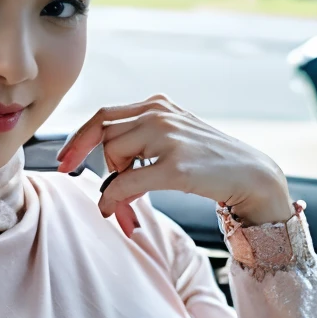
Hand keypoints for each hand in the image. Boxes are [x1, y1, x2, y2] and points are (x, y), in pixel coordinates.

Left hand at [57, 93, 291, 236]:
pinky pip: (125, 182)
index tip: (63, 161)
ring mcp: (168, 137)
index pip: (103, 115)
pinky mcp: (175, 166)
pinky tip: (115, 212)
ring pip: (112, 158)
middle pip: (105, 138)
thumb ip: (142, 140)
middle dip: (101, 169)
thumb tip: (107, 166)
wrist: (252, 175)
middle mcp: (160, 114)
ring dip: (110, 188)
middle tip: (110, 195)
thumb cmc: (210, 163)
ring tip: (124, 209)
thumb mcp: (173, 139)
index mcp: (158, 105)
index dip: (78, 139)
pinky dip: (113, 199)